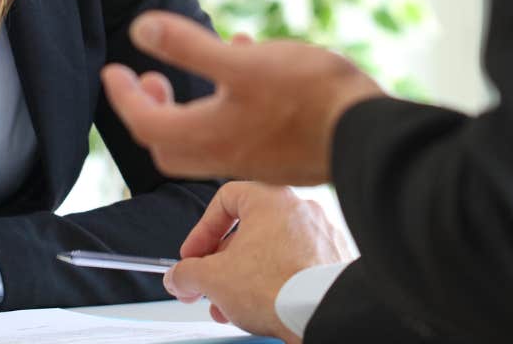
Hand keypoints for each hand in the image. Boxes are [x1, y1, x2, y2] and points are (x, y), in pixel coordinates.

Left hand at [101, 12, 384, 184]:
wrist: (368, 134)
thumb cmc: (308, 97)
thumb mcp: (242, 63)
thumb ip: (188, 47)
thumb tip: (140, 30)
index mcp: (208, 136)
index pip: (146, 124)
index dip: (123, 96)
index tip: (113, 71)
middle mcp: (225, 156)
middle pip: (169, 143)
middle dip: (151, 111)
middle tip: (151, 79)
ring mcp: (254, 159)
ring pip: (205, 138)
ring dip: (191, 105)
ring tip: (200, 68)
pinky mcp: (279, 154)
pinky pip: (240, 130)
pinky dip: (230, 101)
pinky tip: (252, 61)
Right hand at [163, 183, 349, 343]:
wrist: (324, 313)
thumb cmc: (278, 287)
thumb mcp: (213, 279)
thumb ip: (186, 274)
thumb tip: (178, 278)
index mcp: (270, 199)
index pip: (225, 200)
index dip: (201, 231)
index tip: (192, 257)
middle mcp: (299, 210)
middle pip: (248, 231)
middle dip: (221, 264)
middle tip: (208, 288)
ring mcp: (321, 236)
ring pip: (272, 252)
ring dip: (245, 278)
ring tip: (232, 308)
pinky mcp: (334, 262)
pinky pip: (296, 266)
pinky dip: (275, 283)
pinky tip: (263, 308)